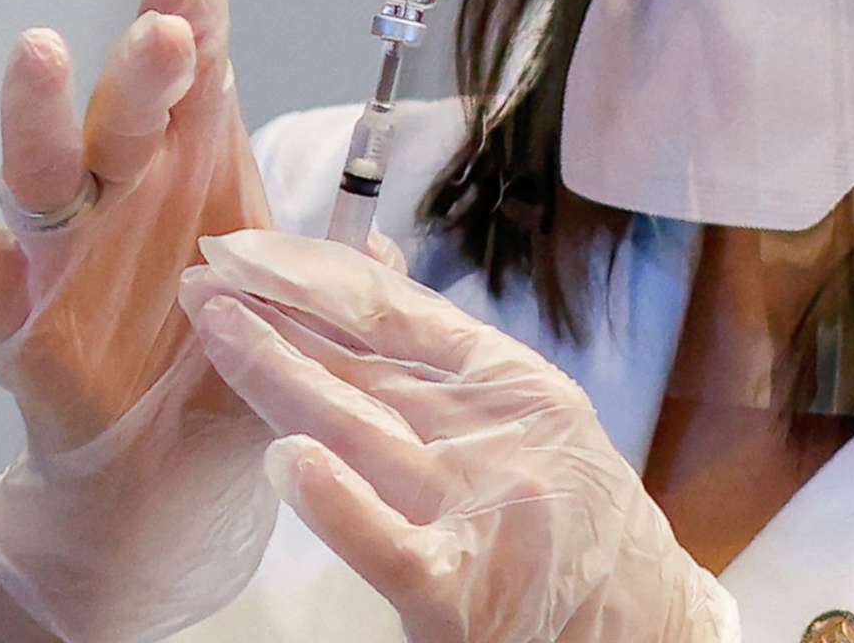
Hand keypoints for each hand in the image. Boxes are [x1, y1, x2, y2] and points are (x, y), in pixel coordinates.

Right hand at [0, 0, 276, 642]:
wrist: (175, 490)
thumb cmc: (235, 371)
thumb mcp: (311, 320)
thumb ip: (335, 277)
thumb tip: (389, 244)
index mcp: (202, 166)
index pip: (199, 53)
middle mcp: (129, 185)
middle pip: (134, 106)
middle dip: (151, 65)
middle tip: (170, 28)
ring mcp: (66, 244)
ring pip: (47, 165)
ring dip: (43, 111)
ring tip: (40, 53)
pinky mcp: (18, 311)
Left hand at [179, 228, 741, 642]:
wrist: (650, 627)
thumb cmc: (575, 518)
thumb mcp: (524, 412)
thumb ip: (438, 347)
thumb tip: (363, 251)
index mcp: (512, 382)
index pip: (394, 310)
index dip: (311, 273)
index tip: (243, 249)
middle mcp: (502, 433)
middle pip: (366, 361)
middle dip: (275, 315)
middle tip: (202, 279)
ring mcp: (484, 511)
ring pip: (362, 430)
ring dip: (279, 375)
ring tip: (216, 332)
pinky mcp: (465, 598)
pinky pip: (390, 545)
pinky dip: (338, 503)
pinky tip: (285, 463)